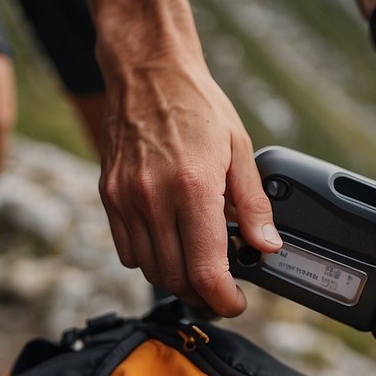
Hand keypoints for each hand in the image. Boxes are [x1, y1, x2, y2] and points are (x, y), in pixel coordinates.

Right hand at [96, 57, 281, 316]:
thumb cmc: (197, 105)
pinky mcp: (109, 197)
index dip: (223, 299)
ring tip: (199, 269)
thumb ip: (254, 203)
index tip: (235, 303)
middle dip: (203, 294)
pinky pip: (127, 251)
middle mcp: (155, 197)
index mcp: (194, 187)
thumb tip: (267, 245)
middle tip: (223, 289)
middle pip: (176, 278)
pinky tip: (170, 245)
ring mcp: (126, 199)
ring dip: (177, 280)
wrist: (148, 72)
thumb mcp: (239, 148)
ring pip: (150, 270)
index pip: (205, 269)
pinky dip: (151, 260)